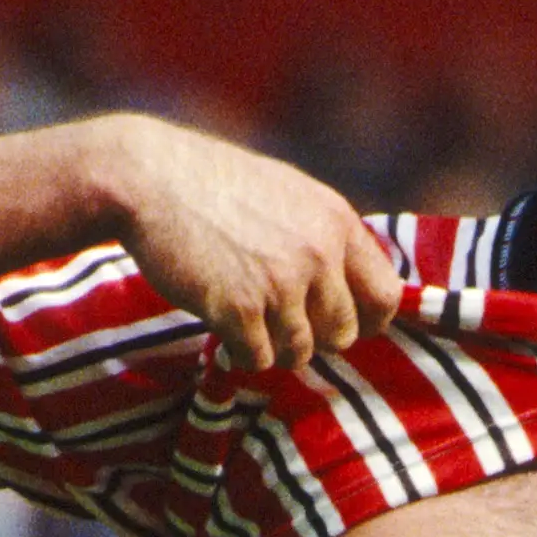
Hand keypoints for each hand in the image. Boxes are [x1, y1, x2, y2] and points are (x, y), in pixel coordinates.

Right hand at [110, 119, 404, 378]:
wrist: (150, 177)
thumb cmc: (217, 186)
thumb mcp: (291, 194)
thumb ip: (327, 238)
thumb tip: (359, 293)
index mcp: (337, 222)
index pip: (386, 297)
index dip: (366, 320)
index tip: (337, 322)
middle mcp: (318, 254)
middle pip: (342, 335)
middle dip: (312, 336)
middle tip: (276, 318)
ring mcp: (279, 283)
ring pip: (299, 353)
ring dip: (271, 344)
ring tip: (245, 313)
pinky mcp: (238, 309)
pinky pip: (257, 359)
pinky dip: (239, 350)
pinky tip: (220, 318)